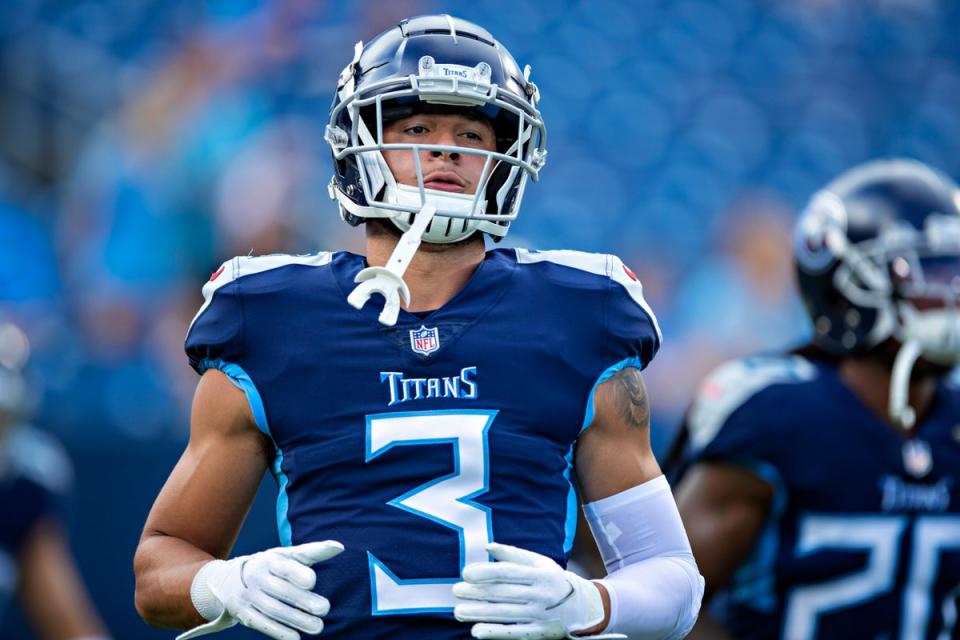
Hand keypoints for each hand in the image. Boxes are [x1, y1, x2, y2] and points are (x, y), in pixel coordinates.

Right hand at [177, 540, 343, 639]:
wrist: (228, 580)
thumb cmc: (271, 566)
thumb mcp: (287, 555)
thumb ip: (313, 552)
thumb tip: (339, 547)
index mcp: (270, 559)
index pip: (283, 566)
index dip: (296, 573)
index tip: (312, 581)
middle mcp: (257, 577)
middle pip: (280, 591)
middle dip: (302, 601)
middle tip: (324, 608)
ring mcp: (248, 596)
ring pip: (273, 610)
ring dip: (296, 620)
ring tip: (318, 627)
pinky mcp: (244, 614)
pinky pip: (262, 624)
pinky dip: (279, 632)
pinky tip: (296, 638)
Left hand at [453, 543, 624, 639]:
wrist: (585, 608)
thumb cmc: (555, 581)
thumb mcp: (540, 563)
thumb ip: (514, 555)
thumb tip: (488, 546)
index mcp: (540, 574)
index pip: (509, 573)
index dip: (486, 573)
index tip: (466, 573)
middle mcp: (540, 595)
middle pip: (503, 594)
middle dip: (477, 593)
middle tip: (456, 591)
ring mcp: (539, 616)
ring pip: (504, 614)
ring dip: (479, 613)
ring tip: (458, 610)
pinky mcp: (538, 633)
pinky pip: (513, 633)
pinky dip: (494, 633)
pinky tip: (476, 631)